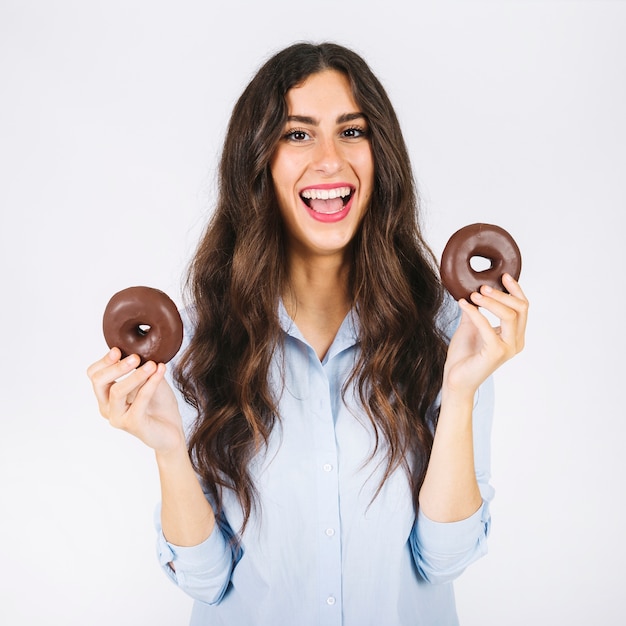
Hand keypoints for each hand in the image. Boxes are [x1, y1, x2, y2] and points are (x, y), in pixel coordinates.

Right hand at [87, 348, 184, 453]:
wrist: (172, 431)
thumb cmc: (159, 404)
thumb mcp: (149, 380)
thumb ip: (141, 367)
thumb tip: (140, 349)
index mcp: (106, 396)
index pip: (94, 375)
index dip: (104, 361)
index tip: (118, 349)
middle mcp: (108, 407)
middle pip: (98, 382)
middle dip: (115, 367)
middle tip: (135, 357)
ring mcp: (118, 417)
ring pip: (117, 391)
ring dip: (135, 375)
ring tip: (152, 364)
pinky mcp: (133, 424)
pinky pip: (140, 400)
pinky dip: (150, 384)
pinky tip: (160, 372)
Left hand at [443, 273, 528, 398]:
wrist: (456, 379)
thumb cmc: (464, 356)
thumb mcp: (471, 326)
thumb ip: (477, 310)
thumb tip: (474, 289)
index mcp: (514, 335)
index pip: (523, 307)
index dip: (516, 290)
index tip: (504, 275)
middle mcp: (516, 342)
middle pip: (520, 309)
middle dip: (502, 293)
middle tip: (483, 286)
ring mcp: (508, 349)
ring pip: (509, 315)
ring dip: (491, 302)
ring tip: (474, 294)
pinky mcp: (495, 353)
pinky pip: (487, 326)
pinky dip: (475, 312)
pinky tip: (463, 304)